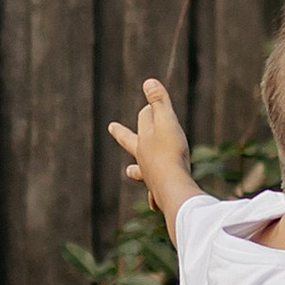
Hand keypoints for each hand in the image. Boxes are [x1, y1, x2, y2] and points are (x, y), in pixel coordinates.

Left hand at [108, 77, 192, 206]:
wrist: (172, 186)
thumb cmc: (170, 151)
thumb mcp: (167, 121)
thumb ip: (159, 102)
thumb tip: (148, 81)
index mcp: (143, 140)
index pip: (143, 120)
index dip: (148, 111)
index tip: (149, 106)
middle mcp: (143, 158)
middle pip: (131, 143)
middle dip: (122, 133)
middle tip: (112, 128)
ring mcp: (150, 176)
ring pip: (140, 170)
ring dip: (136, 169)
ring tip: (130, 170)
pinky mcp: (160, 193)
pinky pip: (155, 196)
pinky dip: (154, 198)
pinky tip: (153, 203)